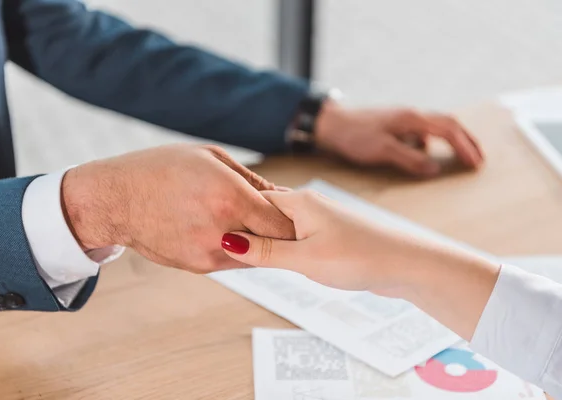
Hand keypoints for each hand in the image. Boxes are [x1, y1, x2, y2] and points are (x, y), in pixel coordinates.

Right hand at [61, 144, 294, 272]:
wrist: (116, 201)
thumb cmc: (161, 169)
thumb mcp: (210, 158)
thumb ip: (251, 180)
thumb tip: (281, 197)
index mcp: (230, 198)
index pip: (284, 222)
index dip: (295, 220)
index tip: (300, 215)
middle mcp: (223, 231)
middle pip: (273, 243)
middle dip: (281, 233)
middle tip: (282, 221)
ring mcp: (209, 254)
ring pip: (255, 255)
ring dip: (259, 241)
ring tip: (249, 221)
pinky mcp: (198, 266)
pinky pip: (231, 259)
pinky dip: (237, 247)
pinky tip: (224, 228)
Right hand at [220, 189, 421, 292]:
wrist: (408, 265)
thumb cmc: (360, 257)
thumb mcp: (305, 258)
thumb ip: (265, 251)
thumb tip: (227, 241)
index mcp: (299, 201)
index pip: (252, 204)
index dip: (232, 219)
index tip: (212, 235)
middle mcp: (308, 205)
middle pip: (265, 215)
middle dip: (248, 233)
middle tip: (226, 253)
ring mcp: (321, 220)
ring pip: (281, 229)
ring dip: (267, 244)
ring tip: (249, 261)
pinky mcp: (330, 235)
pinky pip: (297, 239)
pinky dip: (286, 250)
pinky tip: (282, 263)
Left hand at [315, 101, 483, 176]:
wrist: (330, 124)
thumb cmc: (354, 136)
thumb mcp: (382, 151)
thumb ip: (409, 160)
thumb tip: (435, 169)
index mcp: (412, 118)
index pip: (449, 130)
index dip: (465, 147)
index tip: (476, 163)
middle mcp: (411, 115)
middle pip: (448, 123)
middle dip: (466, 141)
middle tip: (479, 158)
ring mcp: (403, 118)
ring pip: (435, 127)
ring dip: (451, 140)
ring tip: (461, 156)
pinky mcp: (394, 124)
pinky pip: (420, 132)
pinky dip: (431, 143)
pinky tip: (425, 155)